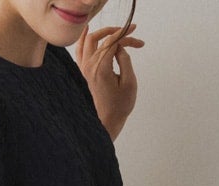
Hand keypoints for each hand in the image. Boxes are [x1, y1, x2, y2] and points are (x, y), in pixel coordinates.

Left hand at [74, 21, 142, 139]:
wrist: (107, 122)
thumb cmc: (119, 106)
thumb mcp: (129, 82)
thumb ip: (125, 60)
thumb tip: (120, 46)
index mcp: (101, 68)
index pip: (113, 42)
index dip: (127, 37)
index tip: (139, 42)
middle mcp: (90, 66)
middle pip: (102, 38)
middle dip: (118, 32)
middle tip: (130, 32)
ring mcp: (84, 69)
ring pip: (88, 41)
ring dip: (101, 32)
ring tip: (112, 29)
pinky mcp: (83, 73)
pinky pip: (80, 51)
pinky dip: (84, 40)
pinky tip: (87, 32)